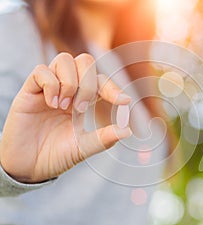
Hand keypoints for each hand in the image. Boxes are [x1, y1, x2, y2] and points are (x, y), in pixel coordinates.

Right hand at [0, 53, 131, 182]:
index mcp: (83, 100)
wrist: (29, 167)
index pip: (101, 81)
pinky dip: (51, 85)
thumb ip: (104, 138)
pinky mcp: (29, 90)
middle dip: (88, 83)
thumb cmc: (56, 155)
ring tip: (64, 106)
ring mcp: (49, 88)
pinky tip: (51, 104)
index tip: (124, 101)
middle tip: (80, 108)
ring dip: (70, 82)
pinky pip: (41, 71)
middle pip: (85, 61)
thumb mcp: (84, 147)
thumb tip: (127, 130)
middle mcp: (68, 90)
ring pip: (64, 60)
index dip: (113, 88)